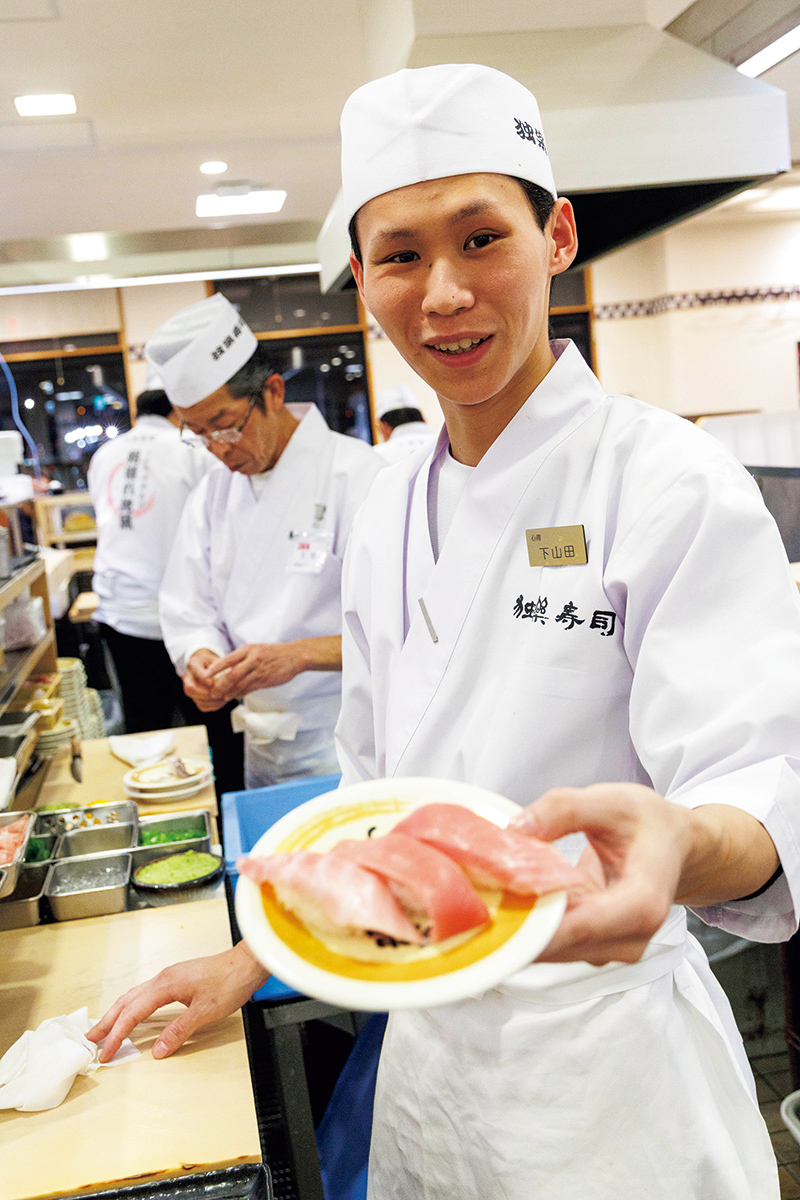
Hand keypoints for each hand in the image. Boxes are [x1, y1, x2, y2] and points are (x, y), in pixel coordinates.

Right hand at [87, 943, 268, 1062]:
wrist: (248, 963)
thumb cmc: (230, 982)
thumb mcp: (206, 1012)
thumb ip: (180, 1030)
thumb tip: (158, 1051)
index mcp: (166, 985)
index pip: (133, 1013)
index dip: (117, 1034)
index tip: (106, 1053)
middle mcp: (163, 978)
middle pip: (127, 1001)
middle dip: (107, 1021)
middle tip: (91, 1040)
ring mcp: (170, 977)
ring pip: (135, 995)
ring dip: (118, 1013)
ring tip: (105, 1028)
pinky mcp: (177, 979)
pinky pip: (146, 993)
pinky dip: (133, 1006)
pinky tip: (133, 1014)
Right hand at [183, 648, 227, 711]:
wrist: (204, 664)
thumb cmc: (211, 660)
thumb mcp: (215, 658)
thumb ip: (220, 665)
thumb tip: (230, 675)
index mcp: (193, 664)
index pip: (195, 671)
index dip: (204, 678)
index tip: (213, 682)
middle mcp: (188, 677)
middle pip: (191, 688)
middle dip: (207, 693)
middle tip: (221, 693)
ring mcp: (189, 688)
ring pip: (196, 699)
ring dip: (212, 701)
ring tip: (224, 698)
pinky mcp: (194, 697)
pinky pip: (202, 706)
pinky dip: (213, 706)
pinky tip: (222, 702)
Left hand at [207, 642, 309, 697]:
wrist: (295, 656)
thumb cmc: (274, 653)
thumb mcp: (256, 650)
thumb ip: (243, 658)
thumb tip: (228, 668)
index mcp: (248, 649)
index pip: (228, 659)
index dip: (216, 668)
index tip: (206, 674)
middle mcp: (253, 659)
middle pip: (232, 674)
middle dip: (221, 684)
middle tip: (212, 691)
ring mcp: (260, 670)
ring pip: (241, 684)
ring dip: (229, 692)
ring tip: (221, 697)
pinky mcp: (266, 680)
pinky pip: (250, 688)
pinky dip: (241, 693)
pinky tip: (235, 696)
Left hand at [513, 783, 778, 967]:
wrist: (673, 842)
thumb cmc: (646, 822)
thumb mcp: (609, 801)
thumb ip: (563, 809)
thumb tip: (516, 828)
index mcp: (642, 904)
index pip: (581, 927)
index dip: (535, 925)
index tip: (490, 912)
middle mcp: (632, 938)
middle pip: (563, 945)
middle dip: (520, 924)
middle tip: (475, 897)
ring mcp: (614, 948)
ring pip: (555, 951)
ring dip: (522, 928)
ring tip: (489, 895)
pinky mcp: (597, 947)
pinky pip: (557, 945)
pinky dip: (532, 927)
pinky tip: (510, 901)